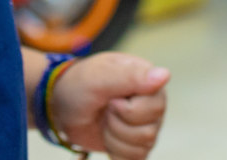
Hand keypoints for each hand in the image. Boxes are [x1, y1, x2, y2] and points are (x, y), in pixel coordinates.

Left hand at [49, 51, 168, 159]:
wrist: (61, 106)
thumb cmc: (80, 85)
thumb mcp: (100, 76)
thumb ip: (130, 76)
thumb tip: (165, 75)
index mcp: (149, 81)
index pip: (155, 108)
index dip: (127, 110)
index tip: (110, 99)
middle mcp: (152, 103)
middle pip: (149, 132)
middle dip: (117, 125)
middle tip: (105, 109)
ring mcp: (146, 125)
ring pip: (142, 147)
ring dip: (114, 138)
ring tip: (104, 121)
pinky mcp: (136, 144)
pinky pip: (136, 159)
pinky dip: (116, 152)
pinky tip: (107, 137)